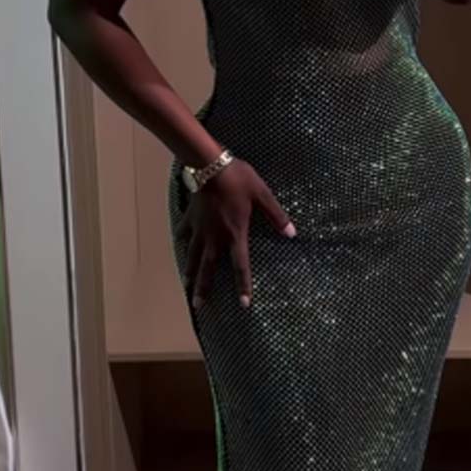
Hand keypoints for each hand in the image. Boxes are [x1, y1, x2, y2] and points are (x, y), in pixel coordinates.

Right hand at [175, 157, 296, 309]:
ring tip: (186, 284)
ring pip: (192, 255)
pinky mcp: (190, 217)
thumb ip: (276, 216)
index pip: (240, 266)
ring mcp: (200, 228)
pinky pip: (184, 232)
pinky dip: (181, 240)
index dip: (243, 286)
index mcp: (235, 234)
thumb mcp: (262, 195)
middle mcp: (215, 237)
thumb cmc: (238, 179)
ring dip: (190, 271)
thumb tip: (292, 233)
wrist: (210, 164)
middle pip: (208, 268)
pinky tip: (179, 244)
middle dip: (203, 288)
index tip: (243, 304)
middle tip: (198, 305)